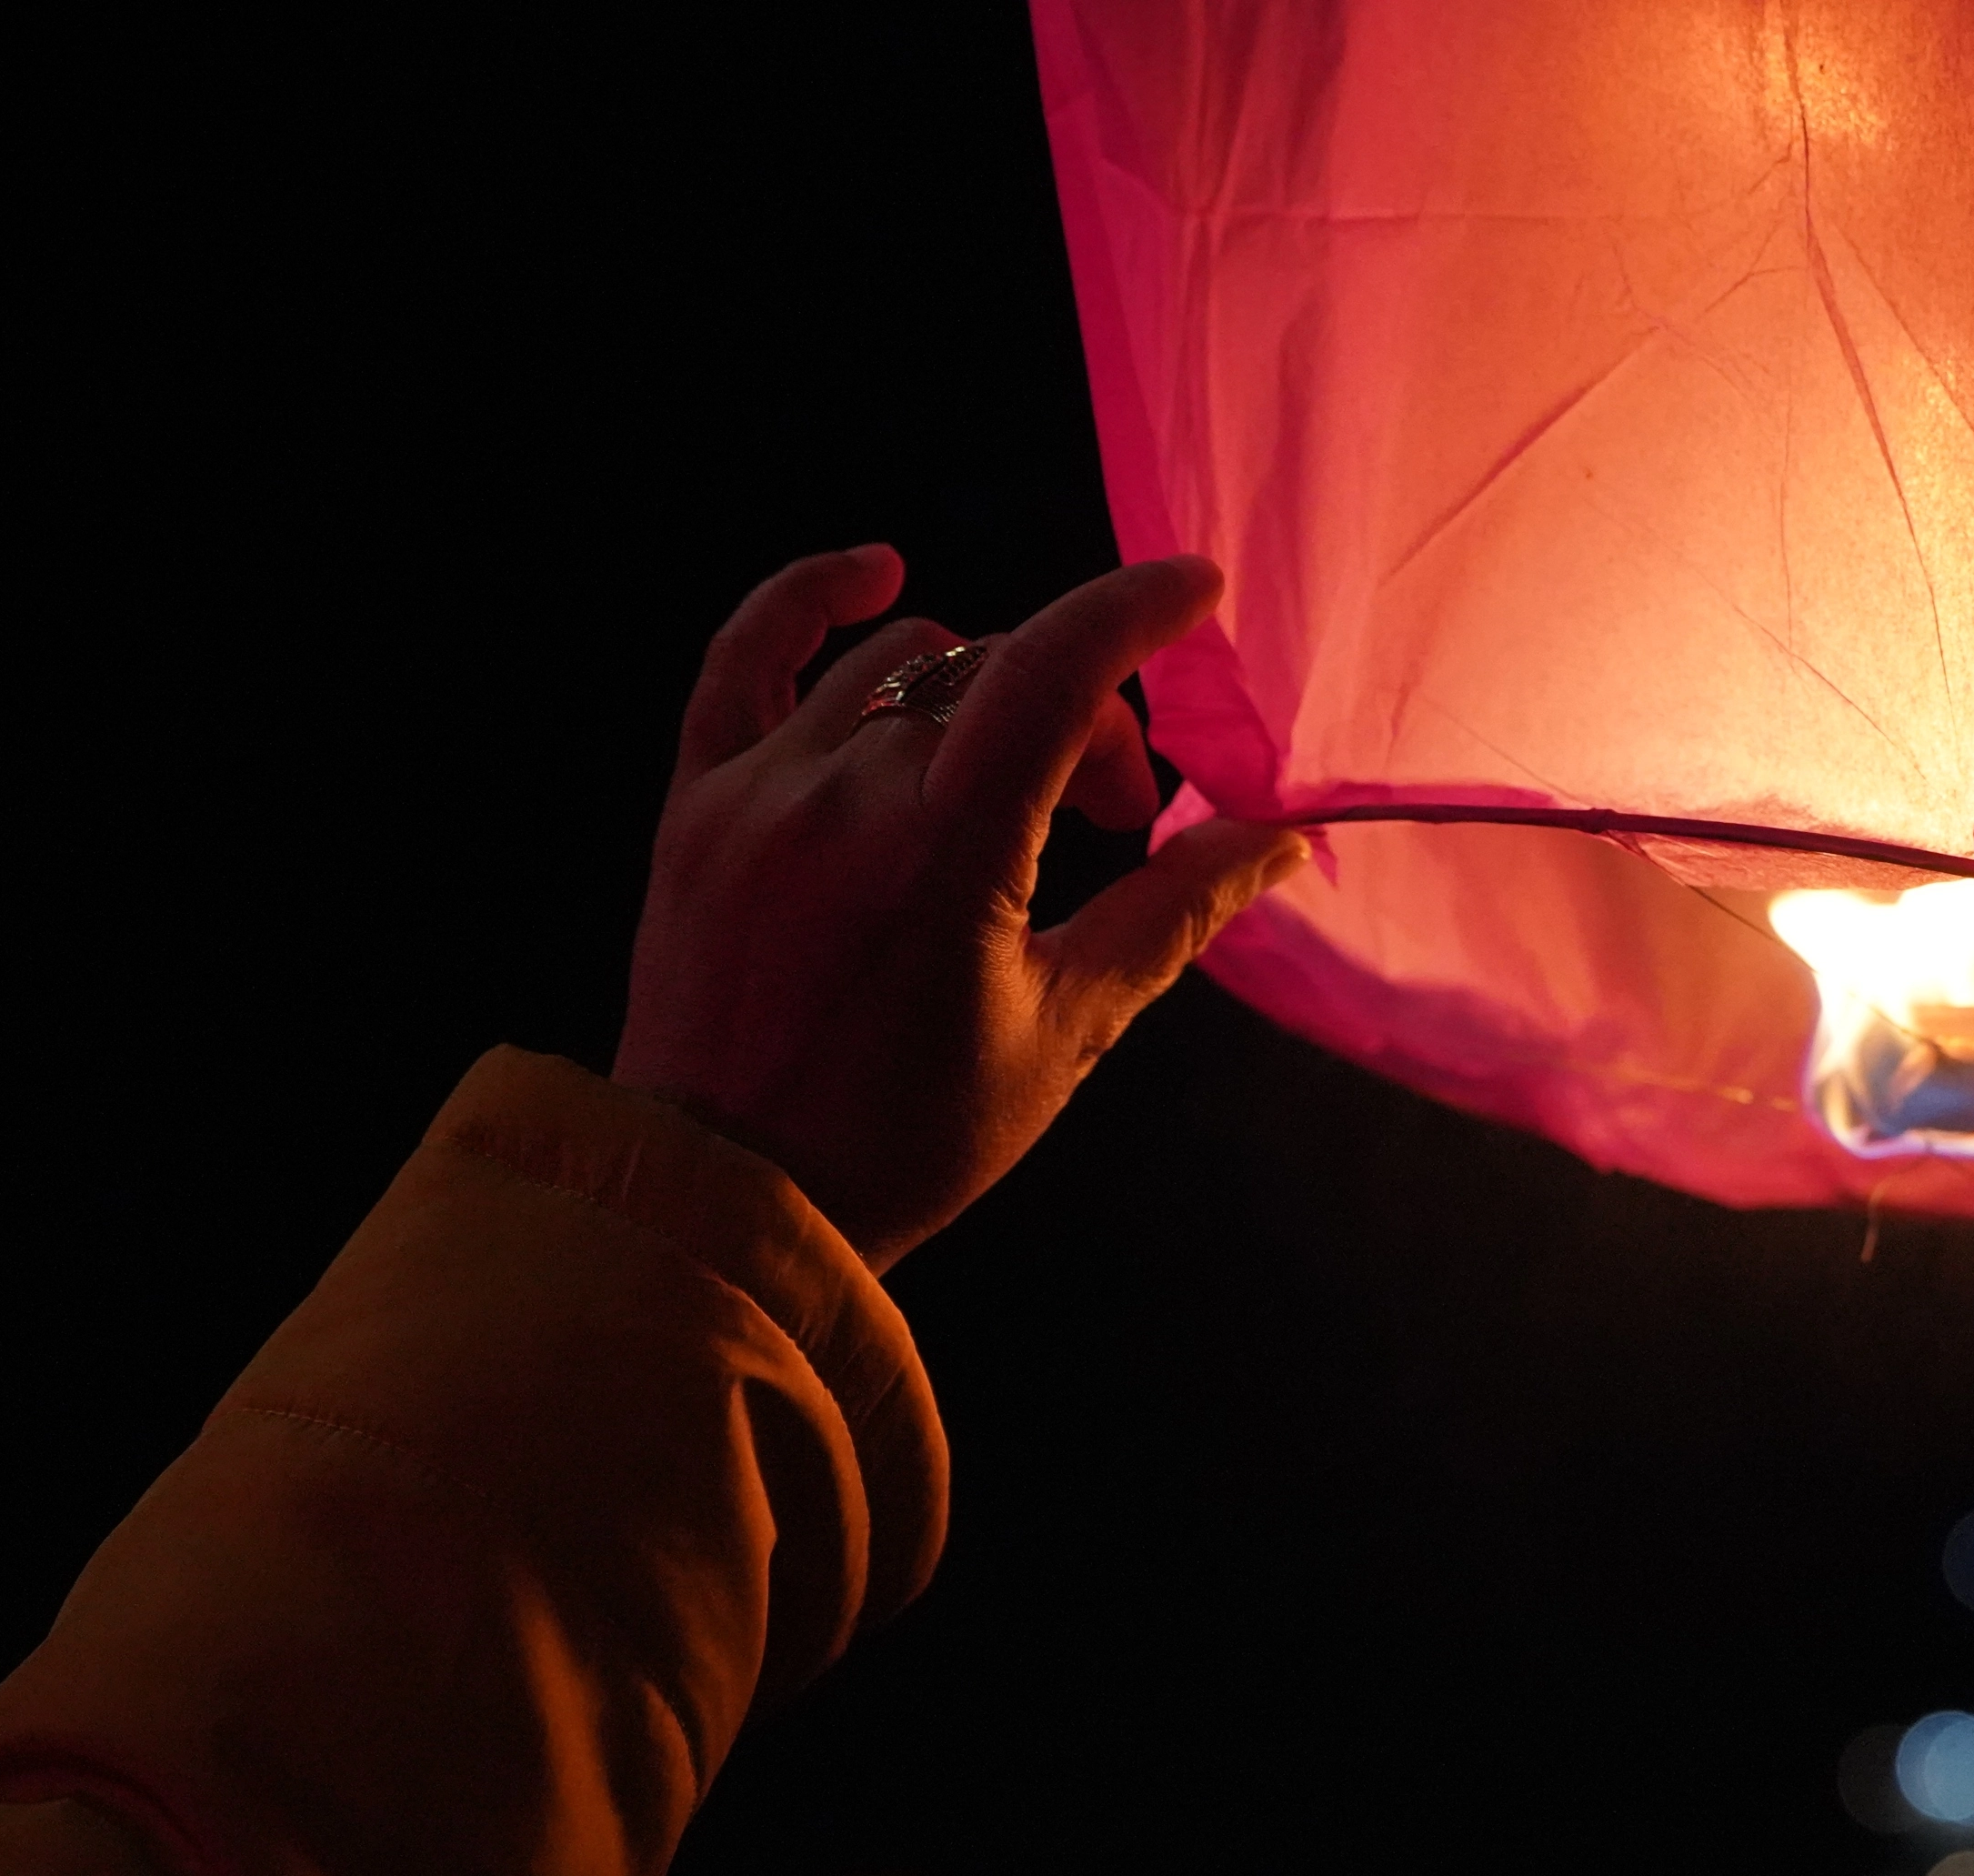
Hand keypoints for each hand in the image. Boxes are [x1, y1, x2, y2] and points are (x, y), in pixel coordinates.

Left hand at [611, 547, 1303, 1270]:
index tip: (1196, 593)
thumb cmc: (904, 1136)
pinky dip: (809, 600)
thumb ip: (1173, 915)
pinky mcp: (696, 805)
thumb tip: (1277, 840)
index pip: (1054, 669)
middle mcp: (843, 793)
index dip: (1135, 610)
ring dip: (985, 692)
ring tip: (1013, 782)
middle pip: (997, 675)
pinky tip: (872, 574)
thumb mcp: (1066, 1029)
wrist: (724, 1203)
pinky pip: (744, 657)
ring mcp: (758, 790)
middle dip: (1084, 721)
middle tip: (1114, 817)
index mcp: (943, 847)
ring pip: (901, 665)